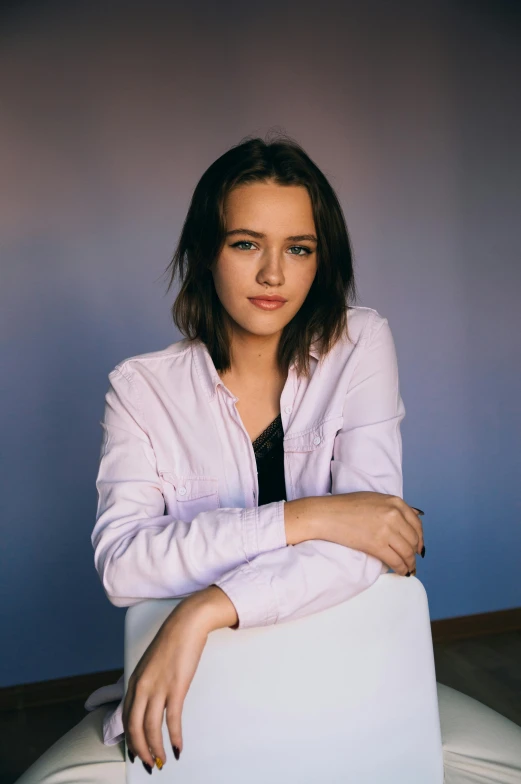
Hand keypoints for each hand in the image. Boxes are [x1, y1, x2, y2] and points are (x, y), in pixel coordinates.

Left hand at [123, 586, 237, 769]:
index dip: (131, 739)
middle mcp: (141, 687)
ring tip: (162, 760)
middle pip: (135, 727)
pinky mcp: (175, 687)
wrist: (186, 624)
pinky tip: (177, 747)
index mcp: (134, 681)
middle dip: (141, 750)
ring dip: (156, 748)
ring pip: (151, 728)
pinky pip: (172, 719)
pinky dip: (174, 737)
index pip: (126, 718)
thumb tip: (150, 704)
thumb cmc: (172, 642)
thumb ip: (147, 684)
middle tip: (150, 763)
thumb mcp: (151, 665)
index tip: (138, 752)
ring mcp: (157, 687)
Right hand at [314, 492, 423, 575]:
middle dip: (414, 552)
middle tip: (413, 560)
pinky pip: (396, 561)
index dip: (419, 538)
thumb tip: (414, 516)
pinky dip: (402, 568)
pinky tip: (402, 572)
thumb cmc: (345, 506)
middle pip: (413, 539)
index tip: (418, 547)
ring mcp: (386, 529)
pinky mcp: (377, 544)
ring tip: (408, 569)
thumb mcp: (374, 499)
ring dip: (410, 563)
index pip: (416, 523)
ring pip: (407, 552)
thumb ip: (393, 507)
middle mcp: (394, 514)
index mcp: (394, 502)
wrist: (327, 515)